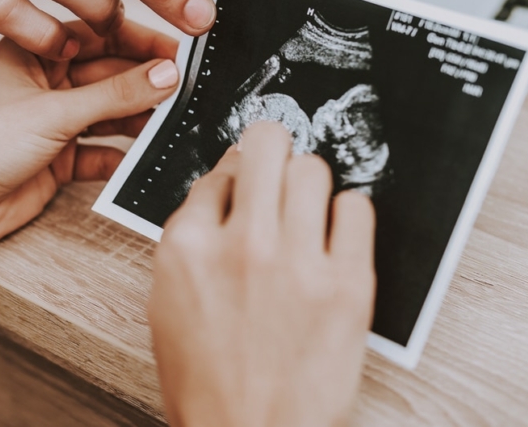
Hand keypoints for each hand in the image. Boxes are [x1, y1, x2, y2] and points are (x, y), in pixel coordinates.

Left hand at [0, 19, 179, 255]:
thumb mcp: (53, 112)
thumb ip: (114, 95)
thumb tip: (165, 74)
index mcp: (33, 53)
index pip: (97, 34)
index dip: (139, 39)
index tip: (179, 48)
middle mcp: (45, 83)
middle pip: (109, 74)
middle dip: (145, 81)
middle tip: (186, 87)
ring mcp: (53, 122)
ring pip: (110, 113)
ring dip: (139, 117)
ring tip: (174, 119)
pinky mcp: (59, 159)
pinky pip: (103, 151)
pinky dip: (123, 154)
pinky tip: (145, 155)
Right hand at [149, 122, 376, 426]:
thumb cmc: (207, 382)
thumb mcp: (170, 304)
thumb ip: (193, 242)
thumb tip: (223, 191)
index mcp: (187, 248)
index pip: (219, 171)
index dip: (236, 177)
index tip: (247, 184)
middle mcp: (240, 245)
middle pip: (267, 146)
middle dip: (273, 150)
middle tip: (280, 167)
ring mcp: (296, 263)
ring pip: (313, 168)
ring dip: (310, 183)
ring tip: (309, 211)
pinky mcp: (347, 285)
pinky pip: (358, 208)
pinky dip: (349, 214)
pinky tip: (337, 236)